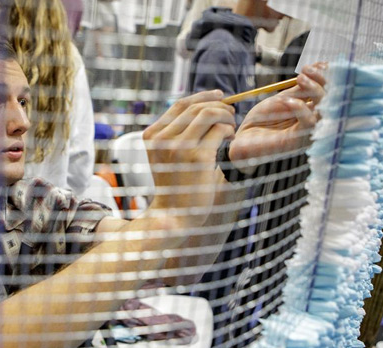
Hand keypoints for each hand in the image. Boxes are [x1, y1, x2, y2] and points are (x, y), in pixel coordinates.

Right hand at [143, 90, 235, 215]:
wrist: (173, 215)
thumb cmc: (175, 186)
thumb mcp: (165, 157)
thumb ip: (175, 134)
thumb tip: (201, 108)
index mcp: (151, 136)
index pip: (179, 104)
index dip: (202, 96)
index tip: (220, 97)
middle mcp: (162, 139)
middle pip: (195, 106)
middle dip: (218, 105)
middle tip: (231, 113)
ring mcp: (178, 147)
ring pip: (208, 114)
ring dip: (225, 116)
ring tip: (231, 127)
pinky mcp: (196, 157)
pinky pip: (219, 130)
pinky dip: (229, 131)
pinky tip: (230, 140)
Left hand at [228, 63, 326, 173]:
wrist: (245, 136)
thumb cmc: (263, 119)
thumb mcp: (284, 98)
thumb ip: (301, 88)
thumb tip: (320, 68)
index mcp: (314, 112)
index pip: (331, 94)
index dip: (329, 78)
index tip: (322, 64)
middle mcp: (315, 123)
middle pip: (333, 101)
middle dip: (322, 81)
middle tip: (306, 70)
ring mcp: (309, 132)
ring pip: (324, 111)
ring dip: (314, 90)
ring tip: (300, 79)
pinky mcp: (299, 141)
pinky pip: (309, 123)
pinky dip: (301, 108)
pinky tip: (288, 101)